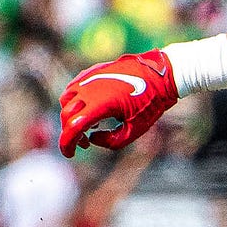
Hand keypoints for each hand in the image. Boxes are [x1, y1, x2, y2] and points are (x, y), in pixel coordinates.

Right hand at [58, 49, 178, 157]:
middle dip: (71, 132)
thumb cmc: (151, 102)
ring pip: (66, 100)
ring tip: (90, 125)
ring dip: (72, 116)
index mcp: (100, 104)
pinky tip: (90, 108)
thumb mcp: (135, 129)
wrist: (160, 74)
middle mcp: (89, 90)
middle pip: (66, 115)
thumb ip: (112, 141)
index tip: (69, 154)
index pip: (73, 126)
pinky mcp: (91, 72)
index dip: (66, 143)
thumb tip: (91, 139)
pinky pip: (73, 88)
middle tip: (84, 143)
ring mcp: (88, 78)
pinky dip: (75, 102)